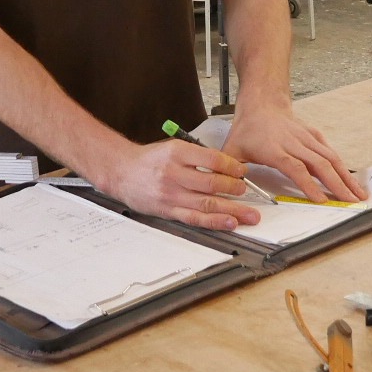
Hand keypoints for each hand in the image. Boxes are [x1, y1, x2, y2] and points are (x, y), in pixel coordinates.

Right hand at [96, 140, 262, 230]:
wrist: (121, 172)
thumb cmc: (149, 160)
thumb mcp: (173, 148)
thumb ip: (198, 157)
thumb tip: (227, 168)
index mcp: (177, 153)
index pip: (212, 159)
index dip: (231, 166)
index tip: (242, 171)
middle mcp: (174, 174)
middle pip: (211, 183)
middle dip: (235, 189)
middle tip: (248, 191)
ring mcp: (171, 194)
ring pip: (207, 204)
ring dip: (232, 210)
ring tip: (249, 215)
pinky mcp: (168, 210)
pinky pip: (195, 218)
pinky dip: (214, 222)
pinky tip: (229, 223)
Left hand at [224, 104, 365, 204]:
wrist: (262, 102)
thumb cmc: (248, 128)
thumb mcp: (231, 148)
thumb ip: (227, 169)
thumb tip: (221, 187)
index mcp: (274, 148)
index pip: (295, 168)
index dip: (308, 184)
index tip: (321, 200)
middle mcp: (294, 143)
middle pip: (320, 164)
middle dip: (337, 184)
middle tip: (351, 201)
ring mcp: (306, 138)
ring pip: (330, 157)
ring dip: (345, 176)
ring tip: (359, 193)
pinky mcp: (313, 136)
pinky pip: (329, 150)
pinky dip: (341, 165)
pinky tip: (349, 178)